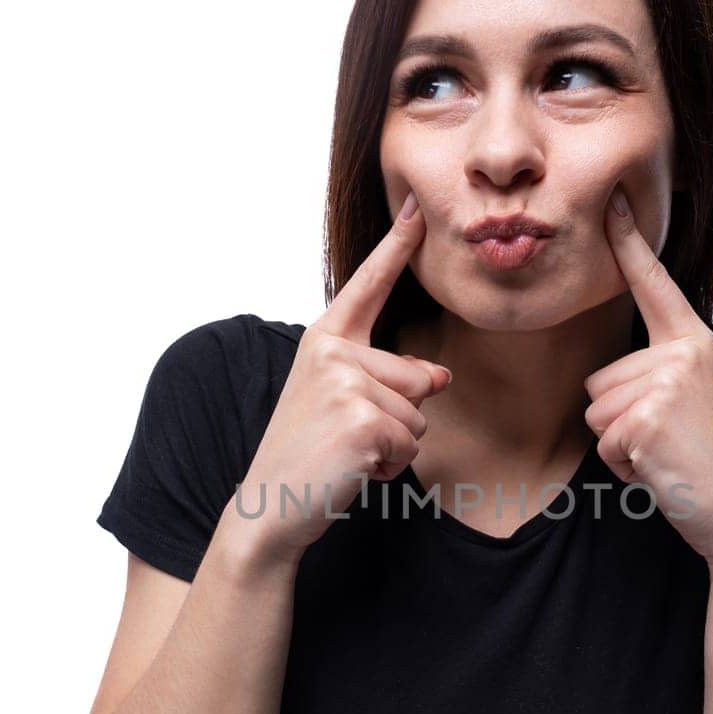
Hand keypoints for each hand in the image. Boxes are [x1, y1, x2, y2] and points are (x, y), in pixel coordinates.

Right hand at [239, 195, 450, 559]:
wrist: (270, 506)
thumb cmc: (307, 455)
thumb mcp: (346, 405)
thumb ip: (390, 380)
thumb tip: (442, 376)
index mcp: (324, 340)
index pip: (368, 287)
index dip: (397, 246)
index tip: (421, 207)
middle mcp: (332, 351)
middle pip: (416, 377)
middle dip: (398, 417)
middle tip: (345, 437)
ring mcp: (346, 383)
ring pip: (418, 414)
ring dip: (394, 445)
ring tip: (347, 452)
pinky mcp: (362, 418)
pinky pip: (411, 442)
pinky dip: (391, 465)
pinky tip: (353, 467)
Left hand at [582, 186, 712, 570]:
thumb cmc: (711, 464)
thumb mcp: (693, 402)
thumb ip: (661, 374)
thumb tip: (615, 377)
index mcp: (694, 343)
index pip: (654, 284)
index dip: (629, 242)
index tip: (613, 200)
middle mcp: (684, 353)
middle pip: (598, 380)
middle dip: (619, 422)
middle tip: (668, 442)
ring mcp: (668, 382)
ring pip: (595, 411)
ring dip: (620, 445)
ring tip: (666, 455)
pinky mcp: (650, 416)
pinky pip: (604, 440)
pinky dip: (624, 467)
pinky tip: (661, 470)